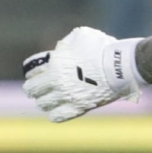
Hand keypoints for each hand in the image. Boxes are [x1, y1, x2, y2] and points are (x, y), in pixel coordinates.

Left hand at [22, 26, 144, 122]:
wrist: (120, 66)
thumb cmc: (102, 48)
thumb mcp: (81, 35)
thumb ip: (66, 43)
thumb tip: (59, 48)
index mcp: (55, 64)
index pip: (31, 72)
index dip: (31, 72)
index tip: (33, 74)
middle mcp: (57, 82)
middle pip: (32, 90)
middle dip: (33, 88)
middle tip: (37, 88)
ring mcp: (67, 97)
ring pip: (43, 104)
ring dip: (43, 101)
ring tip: (47, 99)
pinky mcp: (79, 108)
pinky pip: (57, 116)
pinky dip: (54, 113)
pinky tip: (56, 110)